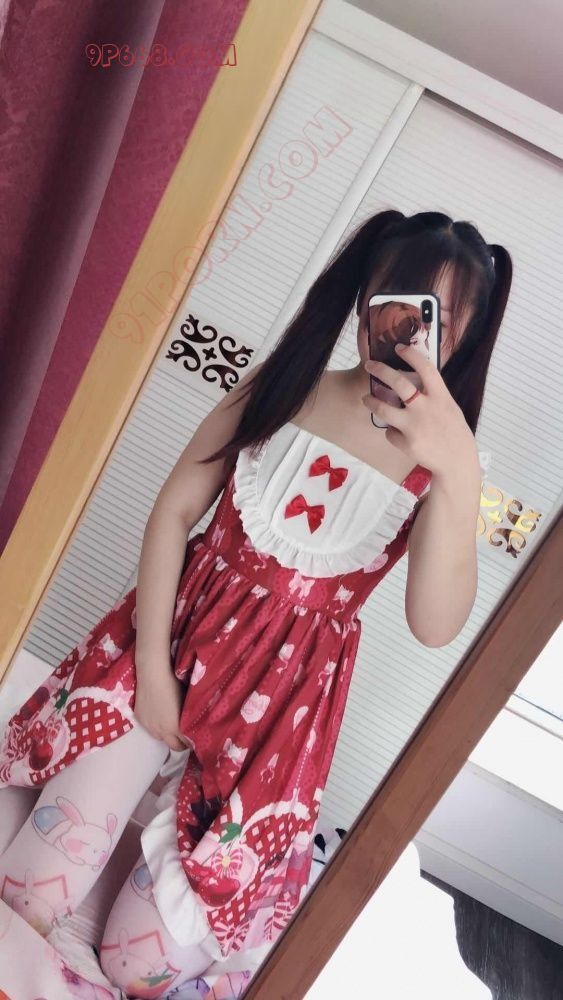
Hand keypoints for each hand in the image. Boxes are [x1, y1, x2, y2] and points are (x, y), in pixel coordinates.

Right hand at [133, 666, 188, 751]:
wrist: (153, 674)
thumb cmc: (173, 684)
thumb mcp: (186, 702)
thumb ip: (188, 717)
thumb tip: (193, 722)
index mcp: (175, 728)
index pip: (186, 744)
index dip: (191, 742)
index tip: (195, 738)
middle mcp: (161, 731)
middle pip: (174, 746)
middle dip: (181, 744)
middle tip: (186, 737)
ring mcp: (148, 726)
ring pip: (160, 738)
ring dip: (167, 736)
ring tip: (171, 727)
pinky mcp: (140, 719)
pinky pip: (149, 729)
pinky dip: (156, 727)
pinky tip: (159, 718)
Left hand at [362, 343, 480, 482]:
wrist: (456, 461)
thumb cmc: (453, 431)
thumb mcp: (449, 407)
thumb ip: (433, 395)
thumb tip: (414, 379)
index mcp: (441, 397)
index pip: (426, 368)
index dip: (411, 355)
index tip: (398, 347)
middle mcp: (426, 409)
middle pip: (398, 383)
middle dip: (380, 370)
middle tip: (369, 365)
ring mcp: (415, 427)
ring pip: (384, 410)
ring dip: (372, 402)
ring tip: (366, 399)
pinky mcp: (406, 443)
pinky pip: (390, 433)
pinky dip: (392, 432)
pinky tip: (398, 434)